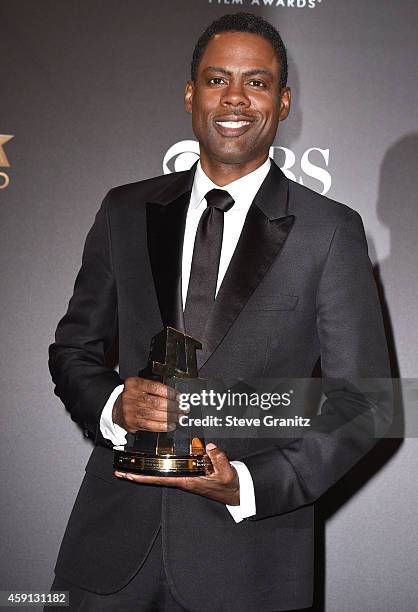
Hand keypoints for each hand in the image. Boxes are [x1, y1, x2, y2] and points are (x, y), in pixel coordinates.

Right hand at [112, 376, 182, 432]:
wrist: (115, 406)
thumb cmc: (133, 394)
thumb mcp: (140, 385)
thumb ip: (154, 387)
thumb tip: (175, 395)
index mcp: (134, 384)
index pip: (154, 387)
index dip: (169, 392)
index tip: (179, 397)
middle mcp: (131, 397)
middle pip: (155, 402)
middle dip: (172, 406)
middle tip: (183, 409)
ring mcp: (131, 410)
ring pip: (153, 414)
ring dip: (169, 416)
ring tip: (179, 417)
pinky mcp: (132, 422)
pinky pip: (150, 426)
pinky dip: (162, 426)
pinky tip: (170, 425)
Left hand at [114, 443, 239, 505]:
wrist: (235, 491)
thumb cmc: (228, 484)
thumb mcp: (227, 472)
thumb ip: (219, 458)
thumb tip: (209, 445)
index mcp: (187, 480)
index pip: (160, 478)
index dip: (143, 477)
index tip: (127, 474)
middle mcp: (182, 479)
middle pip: (155, 477)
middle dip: (137, 474)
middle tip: (119, 470)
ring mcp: (184, 477)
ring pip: (160, 474)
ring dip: (145, 471)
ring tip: (129, 466)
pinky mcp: (189, 474)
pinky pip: (169, 470)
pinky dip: (158, 467)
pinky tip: (152, 462)